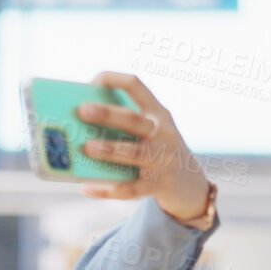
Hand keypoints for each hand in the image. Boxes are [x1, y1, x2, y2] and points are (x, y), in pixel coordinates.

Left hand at [75, 71, 214, 229]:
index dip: (115, 80)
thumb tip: (77, 126)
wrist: (192, 186)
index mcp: (158, 113)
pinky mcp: (159, 185)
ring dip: (110, 149)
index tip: (94, 80)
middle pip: (134, 120)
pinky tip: (86, 188)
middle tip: (82, 110)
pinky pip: (130, 188)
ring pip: (134, 153)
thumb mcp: (152, 132)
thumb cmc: (159, 153)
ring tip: (87, 147)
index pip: (137, 87)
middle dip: (107, 114)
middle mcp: (163, 133)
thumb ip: (124, 125)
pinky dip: (107, 189)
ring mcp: (163, 160)